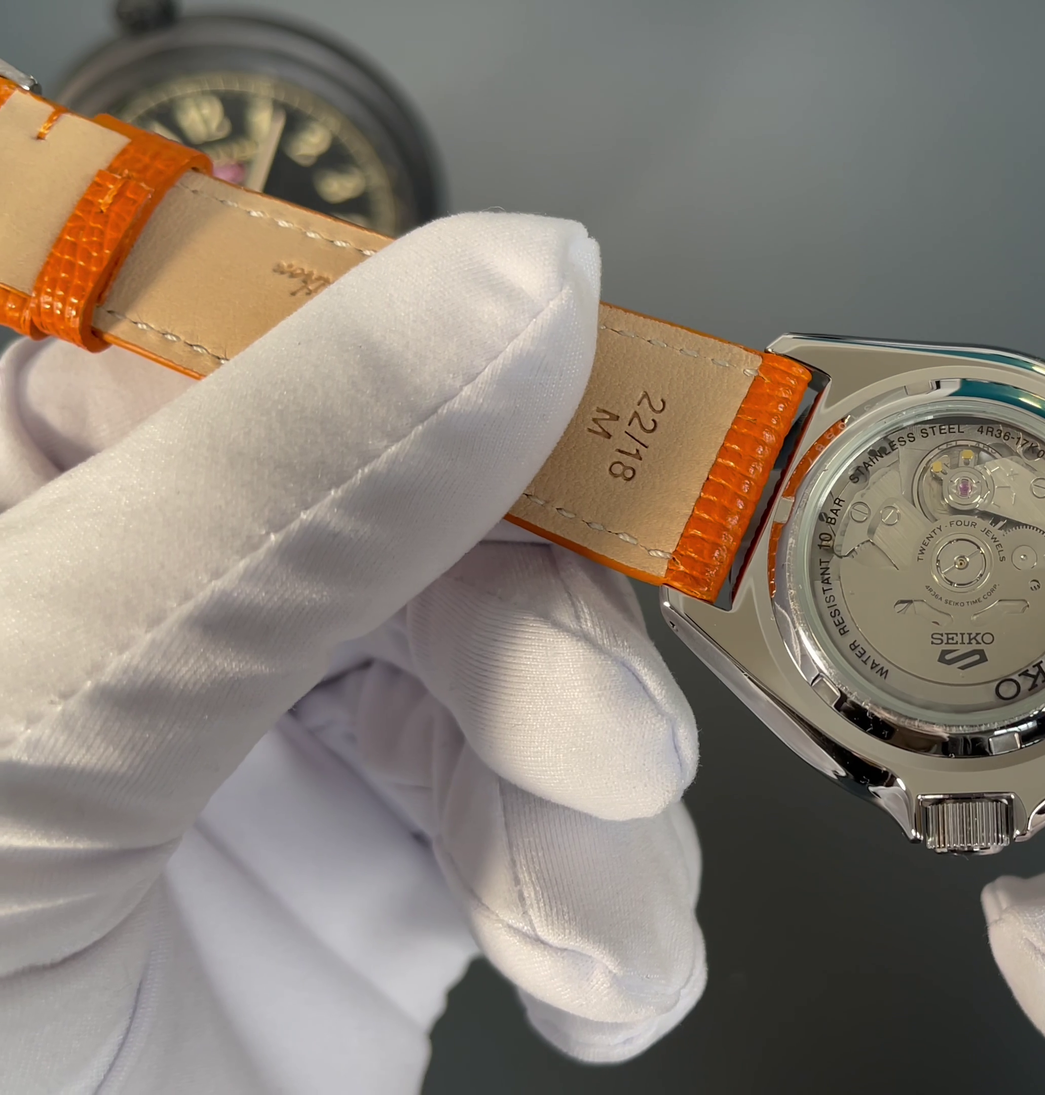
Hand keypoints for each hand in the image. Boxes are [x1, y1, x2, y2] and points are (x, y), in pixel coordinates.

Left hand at [0, 215, 702, 1092]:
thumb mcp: (37, 734)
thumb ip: (278, 499)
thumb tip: (518, 286)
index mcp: (9, 494)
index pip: (220, 316)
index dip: (410, 339)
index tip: (578, 380)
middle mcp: (144, 592)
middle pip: (423, 501)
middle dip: (536, 648)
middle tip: (600, 756)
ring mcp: (267, 735)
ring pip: (513, 670)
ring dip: (592, 808)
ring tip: (592, 930)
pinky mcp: (373, 869)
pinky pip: (542, 819)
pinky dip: (608, 899)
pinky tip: (598, 975)